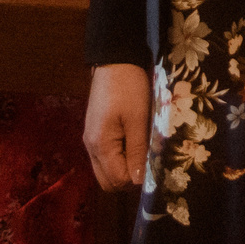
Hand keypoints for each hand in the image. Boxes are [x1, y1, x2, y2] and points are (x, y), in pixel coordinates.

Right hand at [83, 63, 151, 190]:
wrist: (114, 61)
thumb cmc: (129, 88)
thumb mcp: (138, 119)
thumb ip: (138, 151)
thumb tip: (140, 182)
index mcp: (100, 145)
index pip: (117, 180)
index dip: (136, 179)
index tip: (153, 166)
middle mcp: (91, 148)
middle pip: (107, 182)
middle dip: (129, 179)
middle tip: (148, 162)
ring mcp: (91, 141)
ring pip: (105, 171)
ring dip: (124, 169)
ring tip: (143, 152)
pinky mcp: (95, 134)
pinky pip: (105, 158)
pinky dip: (119, 159)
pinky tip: (133, 144)